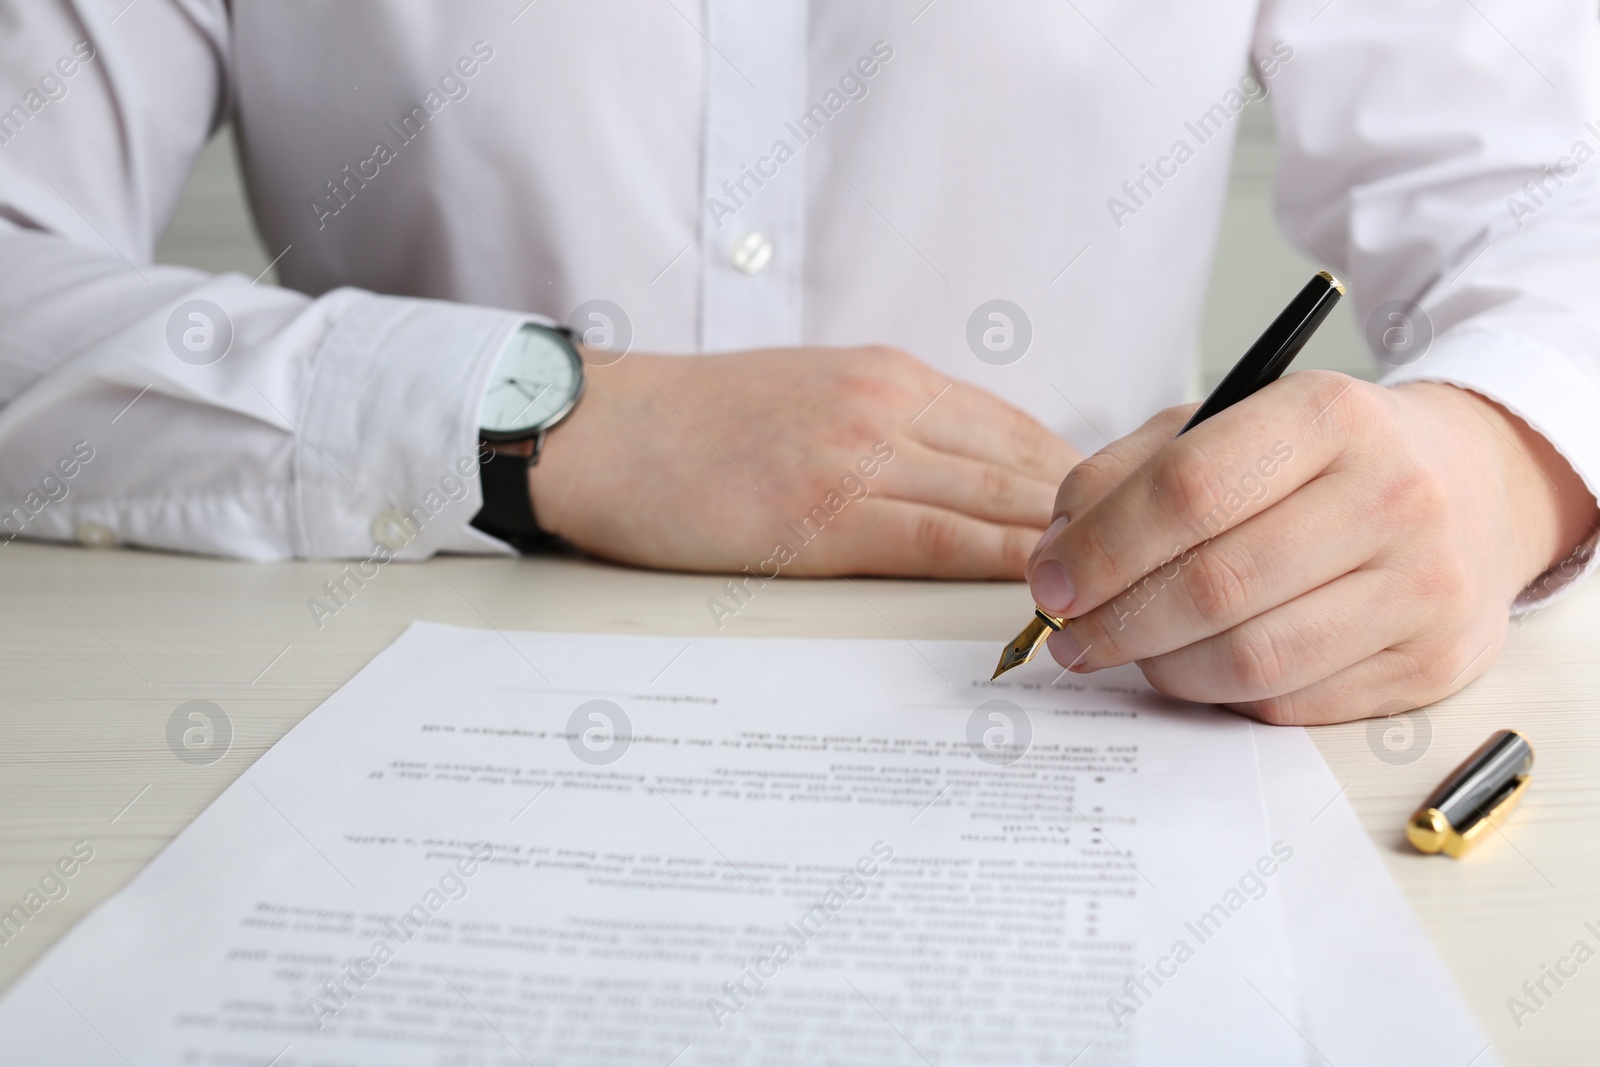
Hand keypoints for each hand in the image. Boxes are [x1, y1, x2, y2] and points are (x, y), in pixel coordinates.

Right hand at [527, 345, 1081, 576]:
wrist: (606, 431)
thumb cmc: (698, 423)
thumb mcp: (811, 394)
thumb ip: (890, 426)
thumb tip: (960, 474)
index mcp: (889, 376)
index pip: (1017, 428)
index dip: (1078, 482)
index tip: (1120, 523)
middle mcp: (889, 405)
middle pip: (1024, 463)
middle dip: (1094, 518)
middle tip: (1149, 564)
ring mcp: (859, 456)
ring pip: (995, 501)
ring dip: (1063, 550)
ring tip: (1120, 593)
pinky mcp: (823, 513)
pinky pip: (939, 541)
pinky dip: (999, 567)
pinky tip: (1044, 593)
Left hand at [1024, 371, 1597, 723]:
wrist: (1470, 487)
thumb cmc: (1321, 459)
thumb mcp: (1224, 426)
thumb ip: (1126, 477)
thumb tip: (1055, 557)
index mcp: (1328, 415)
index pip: (1187, 491)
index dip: (1100, 548)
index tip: (1050, 582)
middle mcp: (1391, 495)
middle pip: (1213, 586)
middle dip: (1117, 622)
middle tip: (1072, 635)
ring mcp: (1421, 586)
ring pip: (1250, 660)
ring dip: (1162, 668)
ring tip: (1130, 651)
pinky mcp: (1432, 662)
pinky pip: (1291, 701)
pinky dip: (1224, 694)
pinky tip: (1203, 664)